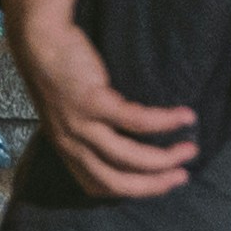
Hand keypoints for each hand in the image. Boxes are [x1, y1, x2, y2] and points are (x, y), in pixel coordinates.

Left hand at [10, 15, 199, 203]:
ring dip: (165, 159)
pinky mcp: (93, 102)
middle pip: (118, 182)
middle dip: (154, 184)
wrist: (39, 39)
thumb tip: (122, 145)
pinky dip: (164, 123)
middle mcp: (72, 144)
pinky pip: (136, 121)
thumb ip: (86, 134)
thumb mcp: (64, 114)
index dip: (132, 191)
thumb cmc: (57, 72)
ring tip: (190, 151)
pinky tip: (185, 117)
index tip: (158, 183)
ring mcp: (82, 125)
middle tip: (182, 177)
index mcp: (66, 149)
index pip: (100, 187)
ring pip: (129, 157)